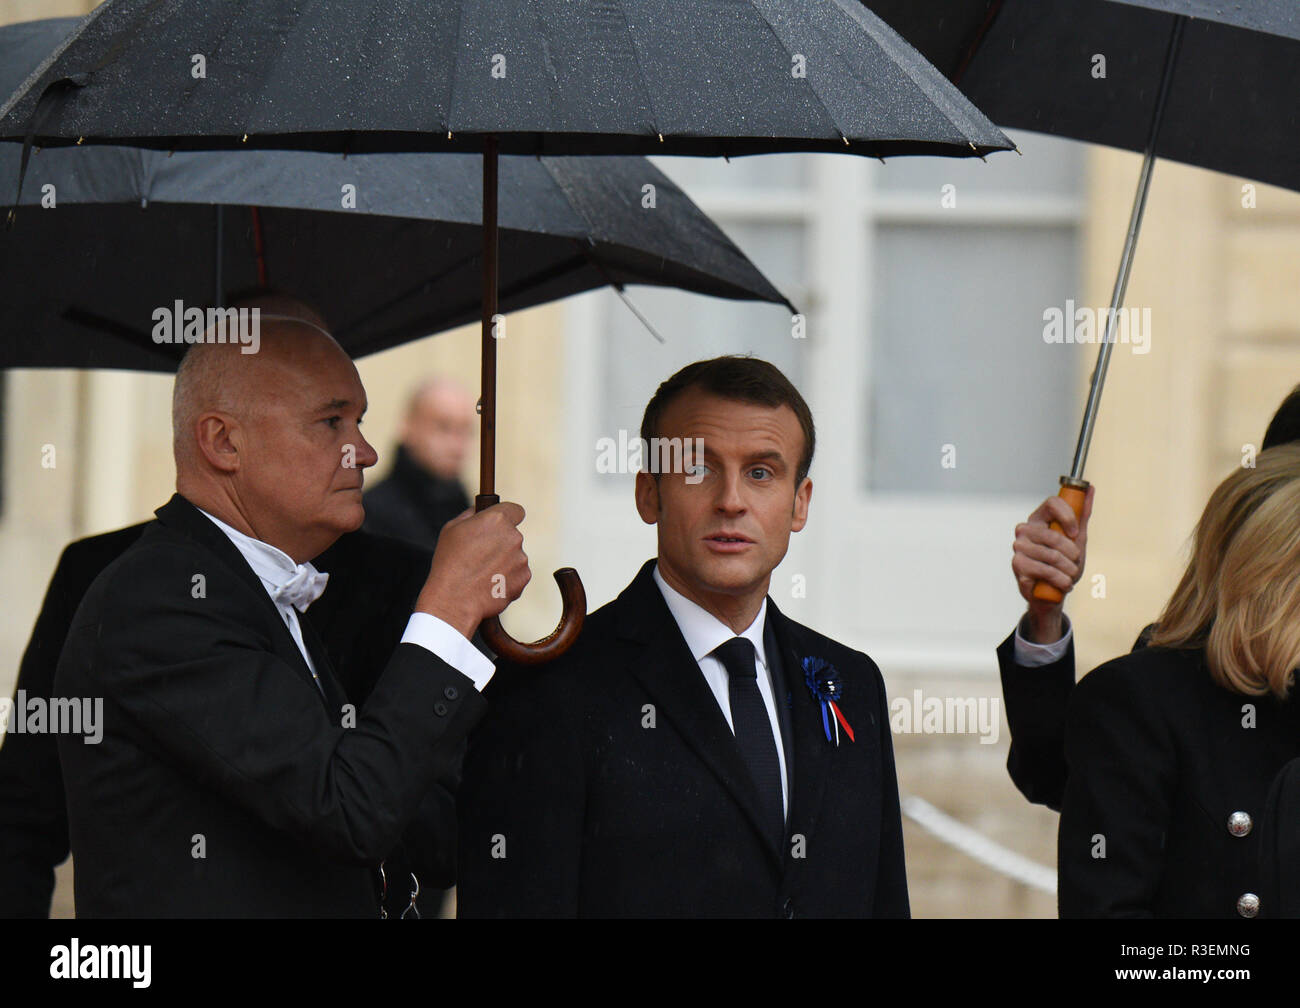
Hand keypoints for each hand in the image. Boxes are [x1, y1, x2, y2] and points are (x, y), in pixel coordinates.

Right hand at [416, 502, 530, 637]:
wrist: (455, 599)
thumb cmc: (449, 563)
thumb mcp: (452, 529)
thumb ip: (472, 514)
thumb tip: (480, 509)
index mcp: (496, 520)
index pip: (515, 510)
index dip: (508, 516)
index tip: (502, 524)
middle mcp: (513, 536)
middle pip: (512, 535)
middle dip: (500, 543)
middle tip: (481, 555)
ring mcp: (521, 558)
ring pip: (514, 556)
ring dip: (503, 562)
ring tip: (481, 573)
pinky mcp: (524, 577)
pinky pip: (517, 573)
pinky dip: (507, 578)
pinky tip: (489, 584)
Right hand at [1011, 485, 1094, 643]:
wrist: (1052, 592)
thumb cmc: (1063, 563)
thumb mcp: (1077, 538)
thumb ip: (1082, 514)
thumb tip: (1090, 488)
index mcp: (1039, 519)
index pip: (1052, 503)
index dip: (1067, 516)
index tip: (1075, 532)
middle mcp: (1025, 530)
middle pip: (1053, 535)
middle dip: (1071, 553)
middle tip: (1075, 562)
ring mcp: (1019, 548)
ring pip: (1051, 556)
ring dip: (1068, 570)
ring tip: (1069, 576)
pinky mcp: (1017, 565)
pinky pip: (1046, 571)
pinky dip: (1060, 580)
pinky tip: (1063, 584)